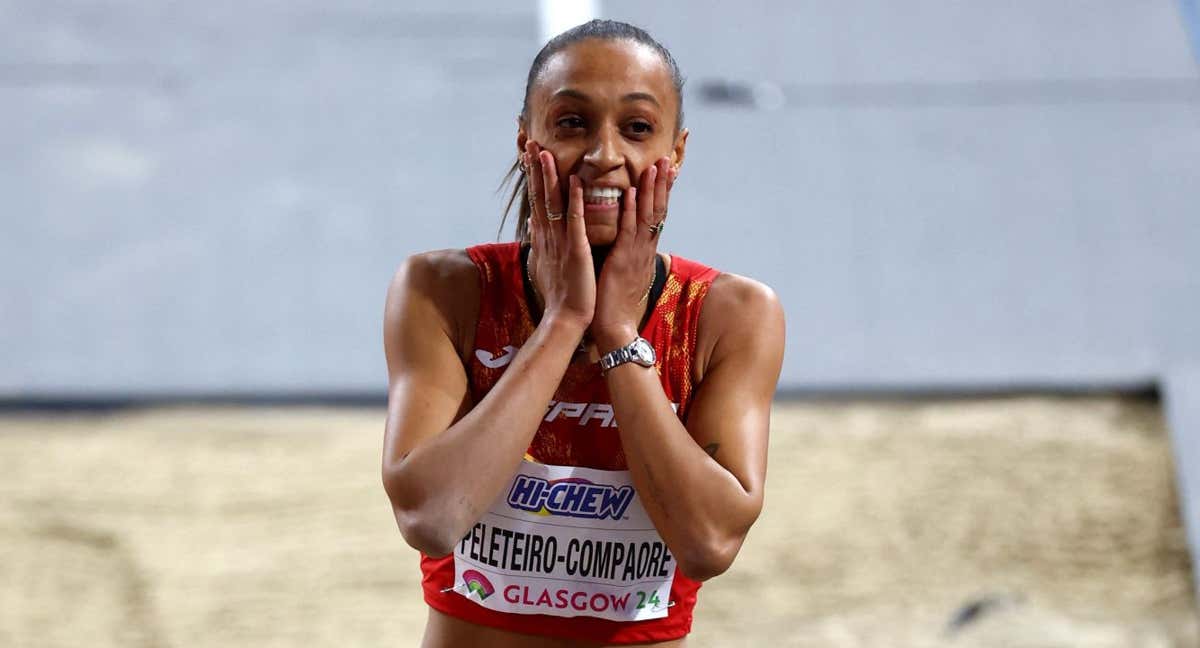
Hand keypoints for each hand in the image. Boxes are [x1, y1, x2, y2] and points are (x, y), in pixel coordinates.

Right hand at [524, 140, 594, 331]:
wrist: (566, 319)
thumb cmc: (562, 294)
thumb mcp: (549, 263)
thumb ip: (544, 241)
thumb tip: (533, 224)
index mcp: (545, 238)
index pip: (537, 200)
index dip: (532, 176)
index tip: (528, 154)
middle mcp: (549, 236)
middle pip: (539, 196)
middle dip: (534, 168)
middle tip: (529, 142)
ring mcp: (561, 242)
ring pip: (553, 203)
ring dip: (549, 177)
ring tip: (544, 152)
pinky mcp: (576, 251)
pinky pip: (575, 221)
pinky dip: (575, 201)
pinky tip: (574, 181)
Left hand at [592, 157, 676, 351]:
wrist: (614, 326)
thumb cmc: (614, 301)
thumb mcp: (623, 271)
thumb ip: (625, 252)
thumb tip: (623, 240)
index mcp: (643, 250)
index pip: (655, 215)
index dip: (661, 193)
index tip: (665, 172)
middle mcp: (644, 249)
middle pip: (658, 210)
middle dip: (663, 184)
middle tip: (667, 159)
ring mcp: (635, 253)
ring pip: (647, 216)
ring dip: (652, 189)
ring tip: (657, 166)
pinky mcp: (622, 260)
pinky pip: (628, 231)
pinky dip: (632, 211)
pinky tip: (633, 193)